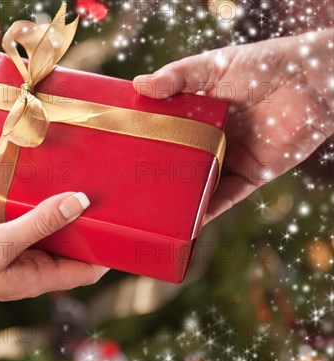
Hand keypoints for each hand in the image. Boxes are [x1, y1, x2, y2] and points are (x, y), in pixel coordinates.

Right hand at [0, 192, 107, 301]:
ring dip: (61, 217)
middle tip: (100, 196)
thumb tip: (79, 202)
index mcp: (38, 279)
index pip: (87, 271)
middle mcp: (32, 270)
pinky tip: (42, 191)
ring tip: (76, 187)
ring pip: (50, 236)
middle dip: (86, 228)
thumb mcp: (3, 241)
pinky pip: (29, 227)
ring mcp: (18, 256)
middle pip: (71, 250)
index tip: (121, 226)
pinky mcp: (3, 242)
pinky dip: (39, 212)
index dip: (107, 252)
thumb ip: (40, 223)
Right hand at [133, 29, 332, 221]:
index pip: (165, 130)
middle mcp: (212, 138)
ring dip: (180, 198)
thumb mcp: (213, 65)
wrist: (312, 82)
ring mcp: (230, 157)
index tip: (120, 152)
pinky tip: (189, 222)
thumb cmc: (263, 65)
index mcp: (198, 112)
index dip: (146, 141)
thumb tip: (138, 85)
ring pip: (199, 184)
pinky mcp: (251, 175)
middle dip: (158, 175)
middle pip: (180, 161)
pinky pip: (226, 198)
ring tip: (153, 212)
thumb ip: (177, 76)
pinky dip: (208, 211)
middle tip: (130, 188)